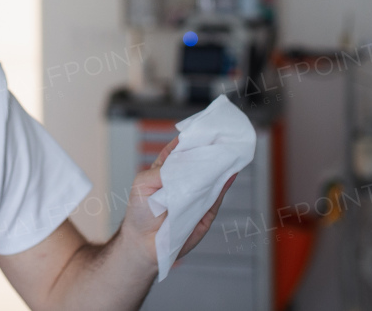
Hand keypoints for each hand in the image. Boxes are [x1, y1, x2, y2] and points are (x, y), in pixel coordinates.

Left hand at [118, 134, 237, 269]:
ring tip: (230, 150)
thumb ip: (164, 171)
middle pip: (202, 160)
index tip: (206, 126)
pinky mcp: (206, 211)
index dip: (194, 137)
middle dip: (212, 148)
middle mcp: (186, 179)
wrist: (143, 244)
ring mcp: (198, 194)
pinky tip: (230, 172)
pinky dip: (225, 183)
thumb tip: (188, 160)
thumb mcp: (144, 183)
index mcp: (169, 168)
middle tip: (223, 136)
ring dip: (222, 164)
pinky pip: (217, 195)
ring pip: (214, 176)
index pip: (184, 148)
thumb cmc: (140, 211)